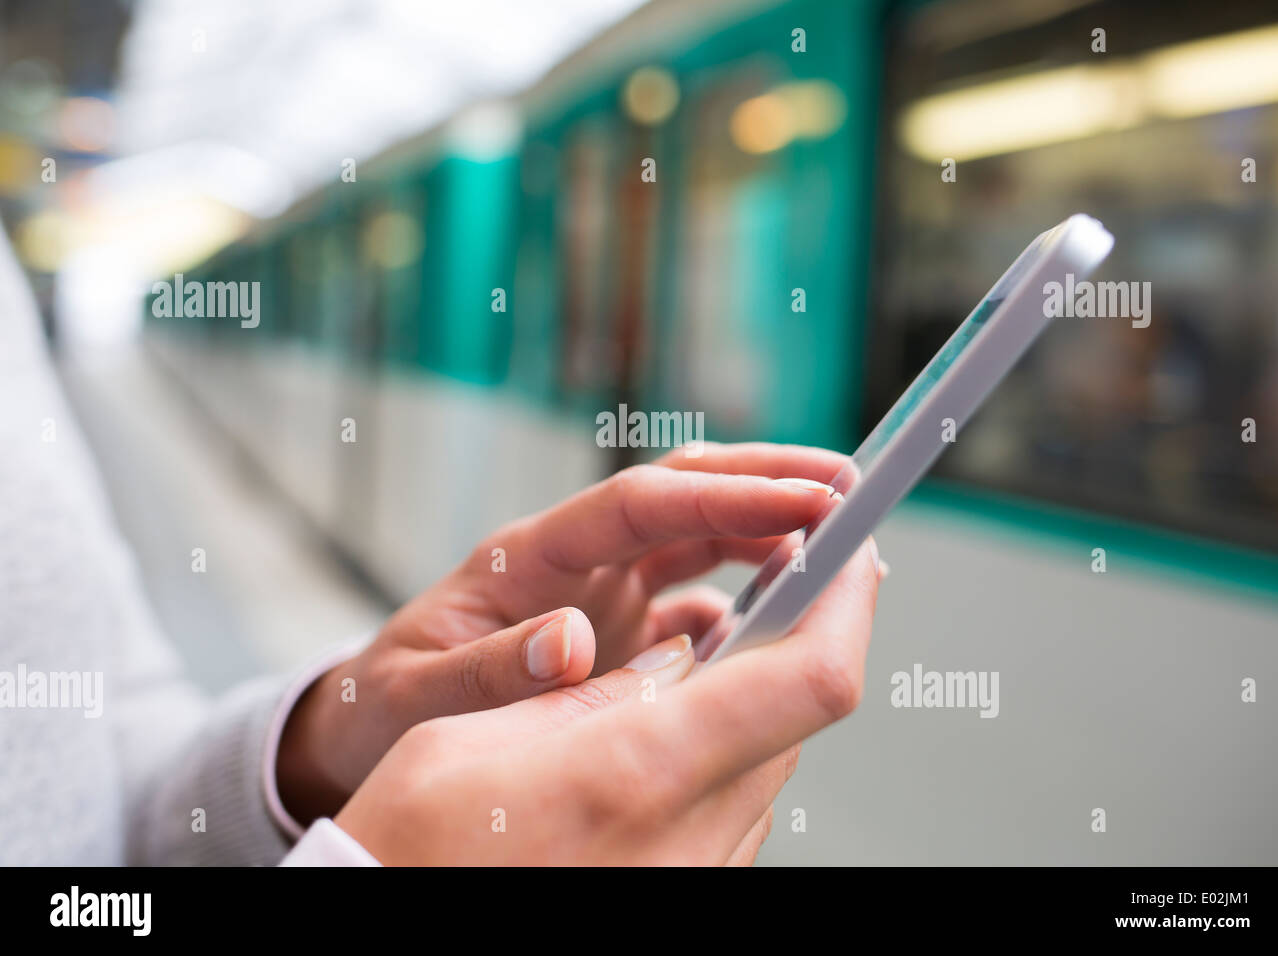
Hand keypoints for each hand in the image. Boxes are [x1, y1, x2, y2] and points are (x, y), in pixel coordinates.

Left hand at [277, 443, 848, 821]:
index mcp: (530, 555)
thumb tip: (568, 642)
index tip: (802, 497)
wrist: (370, 732)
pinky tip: (789, 617)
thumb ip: (488, 668)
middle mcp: (577, 563)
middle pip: (684, 496)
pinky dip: (749, 607)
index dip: (725, 496)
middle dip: (766, 482)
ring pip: (702, 542)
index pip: (641, 504)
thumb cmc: (386, 706)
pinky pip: (699, 609)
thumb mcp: (418, 693)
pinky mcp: (621, 634)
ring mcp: (604, 594)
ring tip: (841, 539)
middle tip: (847, 487)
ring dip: (769, 534)